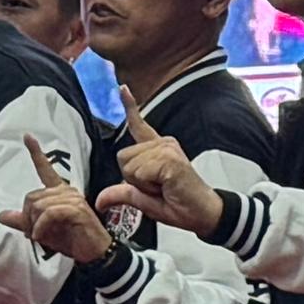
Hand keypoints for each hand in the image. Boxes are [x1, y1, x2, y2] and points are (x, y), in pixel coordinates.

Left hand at [6, 134, 113, 264]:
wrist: (93, 253)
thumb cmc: (70, 239)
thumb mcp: (41, 230)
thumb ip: (23, 222)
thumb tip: (1, 215)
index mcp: (59, 191)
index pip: (45, 169)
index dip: (36, 153)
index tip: (27, 136)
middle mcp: (67, 191)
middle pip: (31, 197)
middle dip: (27, 218)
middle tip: (34, 234)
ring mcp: (73, 199)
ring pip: (38, 206)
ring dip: (34, 226)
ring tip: (41, 237)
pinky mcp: (76, 209)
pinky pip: (48, 214)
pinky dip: (40, 228)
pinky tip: (41, 237)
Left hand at [104, 111, 222, 239]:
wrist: (203, 214)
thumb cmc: (178, 204)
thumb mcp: (143, 200)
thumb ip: (121, 194)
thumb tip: (100, 201)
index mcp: (157, 149)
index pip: (139, 125)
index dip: (130, 107)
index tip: (122, 89)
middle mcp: (163, 144)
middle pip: (122, 157)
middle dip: (132, 178)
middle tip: (157, 186)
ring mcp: (167, 149)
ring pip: (129, 166)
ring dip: (141, 183)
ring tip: (163, 187)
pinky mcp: (170, 159)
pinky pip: (140, 172)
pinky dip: (148, 186)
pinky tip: (165, 186)